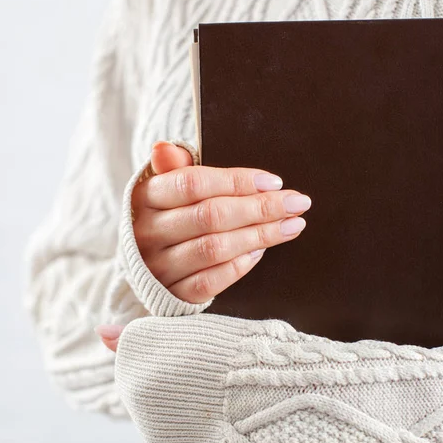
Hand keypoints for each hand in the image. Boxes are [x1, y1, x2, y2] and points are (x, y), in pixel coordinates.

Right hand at [129, 141, 311, 303]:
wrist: (150, 268)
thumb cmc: (170, 217)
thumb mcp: (167, 188)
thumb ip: (176, 168)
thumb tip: (165, 148)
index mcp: (145, 197)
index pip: (193, 183)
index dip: (237, 181)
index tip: (275, 182)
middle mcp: (148, 233)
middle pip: (210, 216)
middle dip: (260, 208)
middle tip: (297, 203)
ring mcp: (159, 267)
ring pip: (215, 248)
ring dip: (260, 236)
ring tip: (291, 226)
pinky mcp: (173, 295)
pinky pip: (210, 282)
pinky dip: (240, 265)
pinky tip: (261, 251)